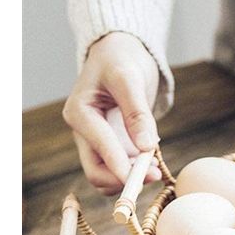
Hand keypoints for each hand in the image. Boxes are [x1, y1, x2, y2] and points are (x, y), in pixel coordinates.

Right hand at [63, 32, 161, 194]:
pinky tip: (151, 161)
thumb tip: (146, 147)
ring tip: (155, 166)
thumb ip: (137, 113)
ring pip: (106, 177)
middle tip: (155, 175)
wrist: (119, 55)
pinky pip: (118, 170)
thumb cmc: (120, 60)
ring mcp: (94, 142)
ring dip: (130, 179)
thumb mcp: (129, 79)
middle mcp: (82, 132)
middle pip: (96, 173)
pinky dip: (134, 172)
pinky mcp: (108, 146)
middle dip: (125, 180)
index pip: (100, 151)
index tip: (148, 176)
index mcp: (79, 114)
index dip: (123, 168)